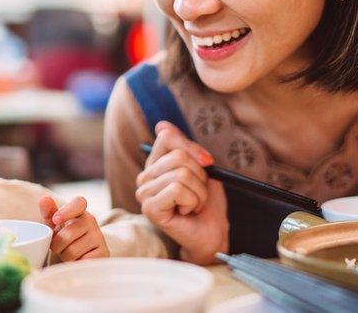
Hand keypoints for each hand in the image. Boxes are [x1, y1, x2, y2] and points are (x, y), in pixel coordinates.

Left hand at [38, 196, 108, 261]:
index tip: (55, 220)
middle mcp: (91, 221)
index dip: (66, 211)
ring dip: (65, 257)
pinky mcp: (104, 253)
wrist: (83, 255)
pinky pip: (81, 262)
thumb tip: (44, 199)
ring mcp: (99, 237)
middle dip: (57, 245)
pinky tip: (78, 261)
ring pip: (72, 252)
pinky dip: (75, 264)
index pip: (78, 203)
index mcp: (80, 211)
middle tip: (60, 247)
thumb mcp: (55, 225)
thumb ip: (49, 212)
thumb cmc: (66, 237)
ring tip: (69, 254)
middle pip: (67, 235)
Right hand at [136, 122, 227, 264]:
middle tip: (198, 193)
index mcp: (155, 164)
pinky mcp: (150, 208)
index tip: (206, 163)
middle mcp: (145, 177)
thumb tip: (161, 126)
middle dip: (200, 176)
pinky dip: (193, 201)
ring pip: (181, 175)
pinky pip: (178, 190)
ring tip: (194, 205)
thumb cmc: (206, 203)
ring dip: (198, 192)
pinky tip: (187, 212)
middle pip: (178, 157)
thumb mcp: (200, 168)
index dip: (193, 149)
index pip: (167, 137)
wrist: (212, 233)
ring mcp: (145, 193)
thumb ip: (183, 147)